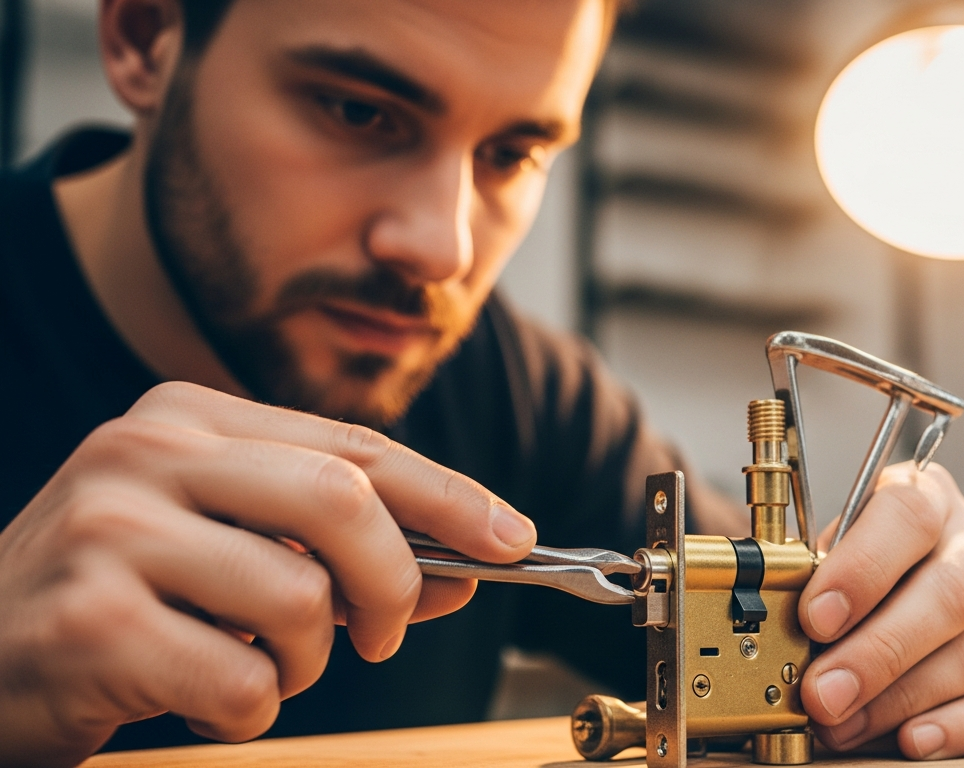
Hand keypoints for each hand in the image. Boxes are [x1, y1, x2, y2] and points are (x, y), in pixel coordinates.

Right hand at [0, 382, 535, 765]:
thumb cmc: (117, 596)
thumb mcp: (228, 549)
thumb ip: (338, 549)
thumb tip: (462, 567)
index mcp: (188, 418)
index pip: (356, 446)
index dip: (450, 495)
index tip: (511, 539)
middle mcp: (147, 455)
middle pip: (343, 500)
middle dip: (394, 581)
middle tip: (383, 635)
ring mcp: (112, 533)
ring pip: (299, 598)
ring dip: (303, 661)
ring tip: (253, 666)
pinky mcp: (91, 622)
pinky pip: (241, 680)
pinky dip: (247, 710)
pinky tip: (198, 698)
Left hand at [798, 462, 963, 758]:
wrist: (901, 581)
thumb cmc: (858, 567)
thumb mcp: (830, 553)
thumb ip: (815, 580)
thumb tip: (787, 635)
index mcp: (927, 496)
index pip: (907, 516)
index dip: (861, 569)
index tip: (817, 618)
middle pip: (949, 593)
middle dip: (878, 653)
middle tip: (824, 694)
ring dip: (902, 699)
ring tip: (845, 725)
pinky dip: (958, 727)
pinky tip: (912, 740)